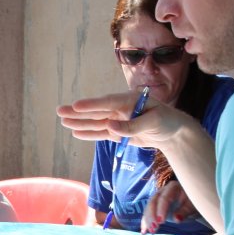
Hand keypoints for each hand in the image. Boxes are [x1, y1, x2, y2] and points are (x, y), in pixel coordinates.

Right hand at [57, 92, 195, 150]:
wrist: (173, 131)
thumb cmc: (166, 121)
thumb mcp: (154, 121)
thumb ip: (132, 126)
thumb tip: (110, 128)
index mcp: (129, 100)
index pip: (107, 102)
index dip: (92, 104)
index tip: (77, 105)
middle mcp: (120, 109)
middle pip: (96, 111)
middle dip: (78, 112)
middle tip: (60, 111)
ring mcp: (118, 120)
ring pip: (96, 122)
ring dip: (80, 123)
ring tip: (63, 121)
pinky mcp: (119, 132)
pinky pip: (101, 133)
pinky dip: (89, 133)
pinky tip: (76, 132)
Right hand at [141, 180, 194, 233]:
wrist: (191, 200)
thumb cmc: (193, 201)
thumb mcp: (192, 206)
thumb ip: (184, 211)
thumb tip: (177, 219)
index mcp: (173, 188)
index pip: (164, 198)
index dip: (161, 210)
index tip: (161, 221)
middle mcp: (162, 191)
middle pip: (153, 202)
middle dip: (152, 216)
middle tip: (154, 228)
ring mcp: (157, 198)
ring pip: (149, 208)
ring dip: (148, 220)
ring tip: (151, 231)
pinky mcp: (155, 206)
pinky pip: (148, 213)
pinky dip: (146, 222)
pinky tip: (144, 231)